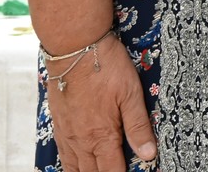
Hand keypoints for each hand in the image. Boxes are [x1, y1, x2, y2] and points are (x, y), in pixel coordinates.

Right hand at [45, 33, 156, 170]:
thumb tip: (148, 154)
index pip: (112, 171)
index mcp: (102, 136)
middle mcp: (82, 141)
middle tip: (117, 171)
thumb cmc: (107, 67)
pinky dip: (71, 166)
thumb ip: (138, 126)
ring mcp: (67, 135)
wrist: (75, 49)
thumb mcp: (131, 93)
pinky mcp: (59, 125)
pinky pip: (63, 156)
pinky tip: (77, 165)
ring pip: (75, 168)